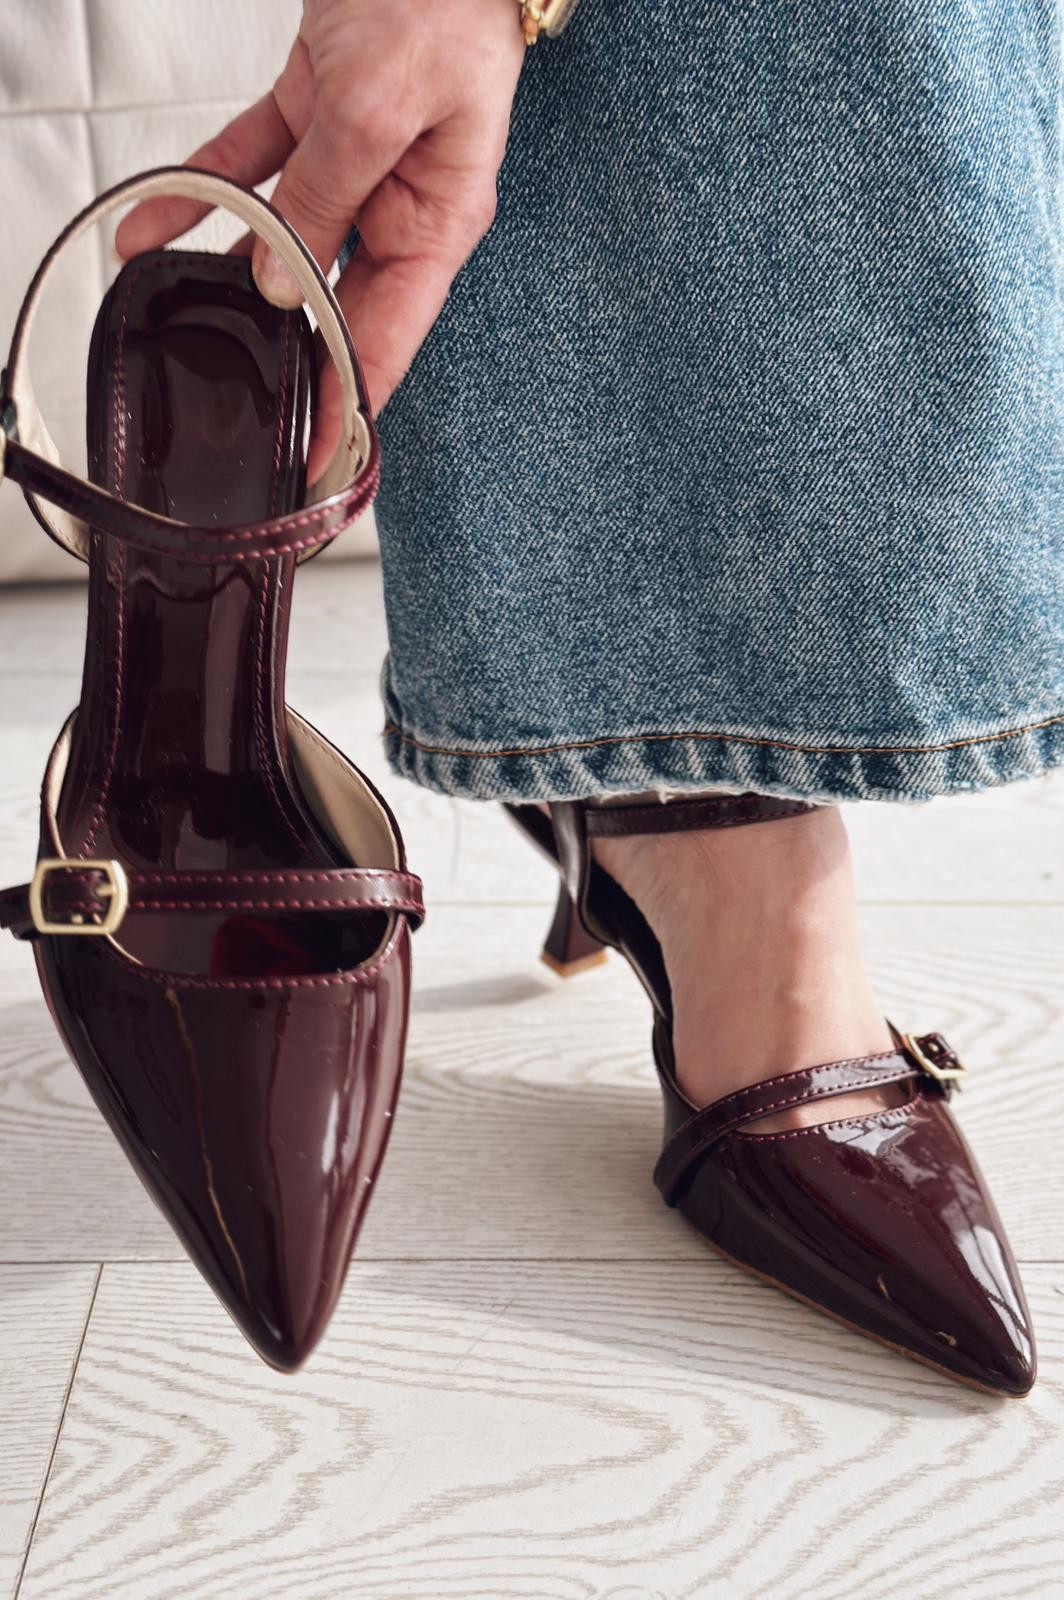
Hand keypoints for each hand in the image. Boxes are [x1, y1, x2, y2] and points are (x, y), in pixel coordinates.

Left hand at [116, 0, 524, 474]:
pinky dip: (205, 190)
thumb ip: (324, 200)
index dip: (351, 402)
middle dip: (286, 348)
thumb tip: (279, 278)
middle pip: (334, 298)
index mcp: (439, 220)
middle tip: (247, 407)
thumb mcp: (379, 110)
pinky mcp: (316, 118)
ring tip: (174, 302)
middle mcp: (399, 204)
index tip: (320, 456)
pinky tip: (161, 221)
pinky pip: (252, 168)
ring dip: (224, 263)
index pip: (390, 338)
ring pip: (283, 235)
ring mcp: (357, 163)